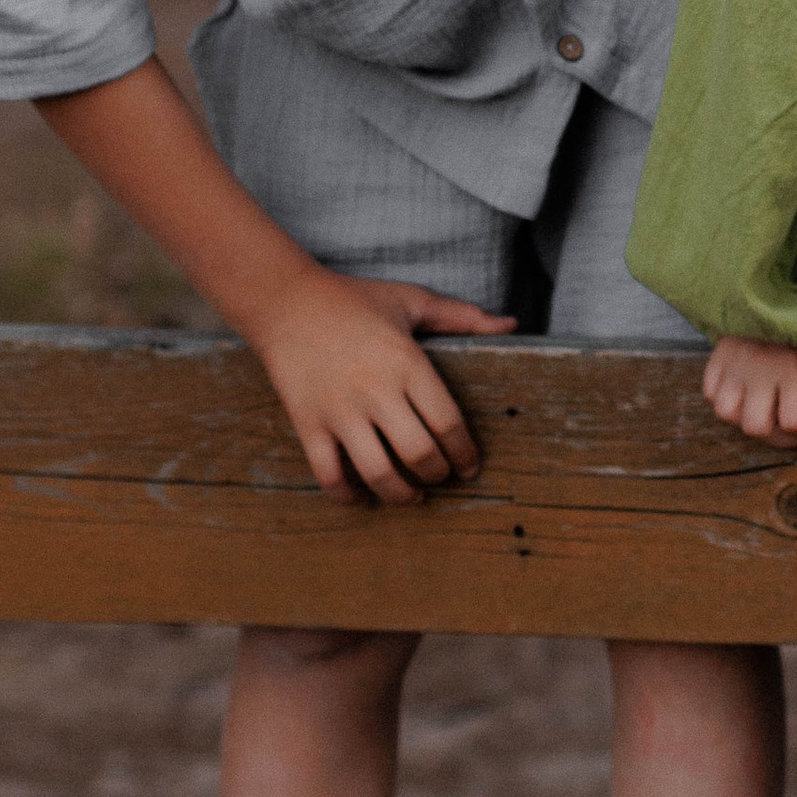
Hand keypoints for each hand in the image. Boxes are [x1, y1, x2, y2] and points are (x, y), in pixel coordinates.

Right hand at [250, 271, 516, 503]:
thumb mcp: (412, 301)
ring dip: (401, 494)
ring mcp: (340, 411)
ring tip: (412, 495)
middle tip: (442, 477)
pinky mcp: (308, 423)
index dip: (466, 454)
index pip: (448, 423)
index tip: (470, 466)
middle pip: (420, 454)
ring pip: (378, 473)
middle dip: (438, 475)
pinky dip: (347, 496)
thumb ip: (462, 317)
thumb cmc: (355, 300)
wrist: (285, 300)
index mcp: (407, 362)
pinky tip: (362, 497)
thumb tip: (511, 325)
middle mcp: (376, 391)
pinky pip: (329, 475)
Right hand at [702, 336, 796, 442]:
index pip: (793, 421)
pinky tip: (749, 395)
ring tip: (770, 412)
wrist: (786, 279)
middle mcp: (760, 368)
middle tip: (796, 426)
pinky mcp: (719, 353)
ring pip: (728, 413)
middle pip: (756, 427)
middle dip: (780, 436)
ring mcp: (735, 361)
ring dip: (749, 419)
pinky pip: (710, 391)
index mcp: (795, 366)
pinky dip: (726, 399)